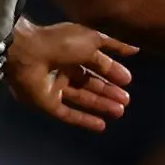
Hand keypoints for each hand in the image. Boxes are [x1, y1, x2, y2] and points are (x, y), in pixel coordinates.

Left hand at [4, 19, 136, 130]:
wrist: (30, 54)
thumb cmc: (62, 43)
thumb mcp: (93, 38)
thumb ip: (114, 44)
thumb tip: (135, 49)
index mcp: (73, 51)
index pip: (96, 64)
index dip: (112, 72)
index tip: (127, 81)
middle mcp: (64, 69)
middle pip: (91, 83)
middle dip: (109, 91)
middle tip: (126, 100)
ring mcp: (55, 87)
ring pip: (83, 98)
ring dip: (101, 105)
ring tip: (119, 111)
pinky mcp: (48, 104)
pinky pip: (68, 114)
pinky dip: (84, 120)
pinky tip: (101, 125)